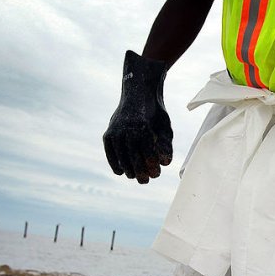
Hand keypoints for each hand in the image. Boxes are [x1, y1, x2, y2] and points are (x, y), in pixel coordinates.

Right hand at [103, 51, 172, 183]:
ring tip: (137, 177)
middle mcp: (126, 129)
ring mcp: (115, 131)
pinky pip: (110, 153)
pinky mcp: (108, 134)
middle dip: (140, 172)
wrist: (138, 94)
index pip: (147, 153)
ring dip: (129, 170)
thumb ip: (166, 145)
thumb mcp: (165, 127)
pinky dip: (115, 163)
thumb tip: (166, 163)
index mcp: (142, 127)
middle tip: (146, 180)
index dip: (152, 166)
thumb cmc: (155, 114)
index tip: (156, 174)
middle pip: (133, 158)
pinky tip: (121, 172)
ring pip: (121, 158)